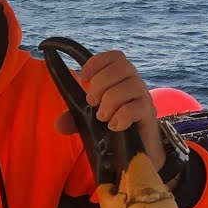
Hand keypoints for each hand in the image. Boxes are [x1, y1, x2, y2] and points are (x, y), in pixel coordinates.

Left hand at [54, 50, 167, 172]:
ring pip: (131, 85)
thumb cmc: (114, 127)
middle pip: (123, 66)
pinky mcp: (149, 115)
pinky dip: (122, 116)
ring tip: (102, 117)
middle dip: (101, 83)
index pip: (115, 57)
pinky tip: (114, 126)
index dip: (98, 62)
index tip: (83, 77)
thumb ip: (73, 120)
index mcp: (120, 79)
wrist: (138, 150)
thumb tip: (59, 124)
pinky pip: (137, 107)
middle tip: (91, 102)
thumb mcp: (89, 123)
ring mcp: (144, 98)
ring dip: (111, 100)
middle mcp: (134, 84)